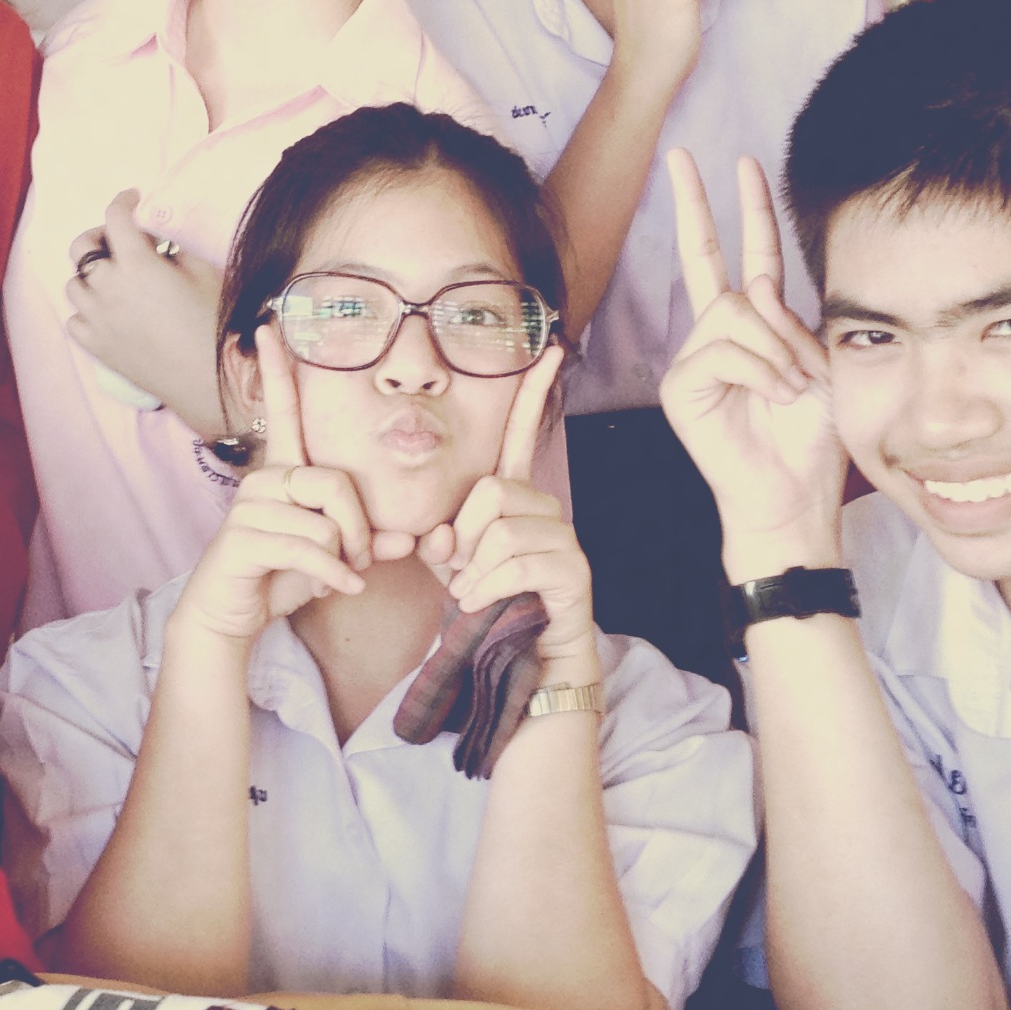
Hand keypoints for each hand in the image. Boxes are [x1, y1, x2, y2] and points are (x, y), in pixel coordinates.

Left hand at [65, 192, 227, 435]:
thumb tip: (158, 245)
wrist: (210, 380)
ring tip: (113, 280)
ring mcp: (97, 320)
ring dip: (91, 276)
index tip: (132, 199)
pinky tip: (106, 312)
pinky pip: (74, 321)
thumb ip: (173, 250)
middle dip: (99, 236)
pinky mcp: (97, 347)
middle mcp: (107, 288)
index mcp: (136, 264)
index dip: (123, 201)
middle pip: (81, 248)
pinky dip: (85, 311)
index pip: (116, 217)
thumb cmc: (214, 323)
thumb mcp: (202, 272)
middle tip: (120, 241)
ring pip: (73, 285)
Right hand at [173, 326, 411, 644]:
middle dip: (359, 530)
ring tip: (332, 576)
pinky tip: (335, 589)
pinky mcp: (242, 537)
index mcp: (283, 472)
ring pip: (326, 522)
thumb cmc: (282, 577)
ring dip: (343, 559)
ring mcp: (249, 506)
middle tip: (356, 561)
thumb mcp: (335, 557)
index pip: (281, 412)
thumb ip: (371, 542)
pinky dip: (331, 574)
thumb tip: (413, 539)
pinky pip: (309, 548)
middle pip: (337, 484)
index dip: (276, 371)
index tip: (268, 328)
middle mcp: (264, 479)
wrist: (232, 615)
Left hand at [416, 344, 599, 678]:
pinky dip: (486, 588)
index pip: (522, 436)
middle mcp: (545, 508)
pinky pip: (516, 563)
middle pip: (492, 490)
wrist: (522, 660)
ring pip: (501, 531)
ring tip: (473, 594)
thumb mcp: (448, 565)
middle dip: (462, 536)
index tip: (549, 349)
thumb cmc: (486, 605)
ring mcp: (564, 537)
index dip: (533, 394)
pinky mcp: (574, 571)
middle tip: (460, 572)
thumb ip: (436, 539)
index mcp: (514, 497)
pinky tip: (480, 605)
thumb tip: (436, 537)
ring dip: (473, 571)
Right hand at [659, 150, 846, 576]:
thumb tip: (757, 291)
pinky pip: (725, 350)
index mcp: (756, 324)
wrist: (794, 493)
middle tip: (679, 156)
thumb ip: (791, 320)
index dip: (747, 208)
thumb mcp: (821, 363)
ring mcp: (694, 357)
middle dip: (696, 203)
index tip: (742, 163)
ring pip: (736, 313)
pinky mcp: (681, 385)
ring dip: (778, 350)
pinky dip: (759, 372)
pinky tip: (773, 397)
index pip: (749, 253)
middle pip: (706, 257)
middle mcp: (717, 333)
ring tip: (793, 388)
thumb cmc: (812, 435)